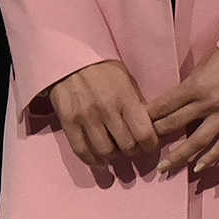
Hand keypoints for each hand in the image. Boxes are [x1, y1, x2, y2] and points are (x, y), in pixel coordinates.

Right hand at [44, 60, 158, 174]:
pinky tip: (99, 161)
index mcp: (124, 97)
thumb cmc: (102, 67)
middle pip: (126, 146)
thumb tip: (149, 128)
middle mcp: (106, 109)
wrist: (68, 56)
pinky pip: (81, 151)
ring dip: (114, 156)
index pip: (144, 134)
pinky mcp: (68, 122)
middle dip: (133, 151)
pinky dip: (92, 161)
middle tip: (133, 148)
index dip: (150, 145)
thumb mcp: (126, 79)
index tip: (150, 145)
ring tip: (116, 151)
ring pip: (105, 152)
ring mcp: (85, 117)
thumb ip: (136, 103)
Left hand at [148, 50, 218, 180]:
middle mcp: (208, 102)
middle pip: (176, 123)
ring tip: (166, 168)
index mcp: (196, 85)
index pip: (166, 104)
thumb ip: (190, 84)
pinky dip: (210, 158)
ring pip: (198, 141)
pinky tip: (197, 168)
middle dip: (157, 136)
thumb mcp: (204, 65)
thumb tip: (172, 100)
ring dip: (179, 156)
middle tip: (143, 147)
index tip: (137, 124)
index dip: (149, 116)